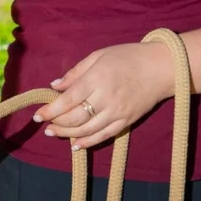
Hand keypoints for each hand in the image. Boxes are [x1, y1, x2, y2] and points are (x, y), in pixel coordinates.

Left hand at [33, 42, 174, 149]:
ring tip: (54, 133)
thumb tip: (55, 86)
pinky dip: (88, 142)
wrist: (162, 67)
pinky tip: (76, 144)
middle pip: (75, 118)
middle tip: (46, 124)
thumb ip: (76, 72)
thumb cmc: (128, 57)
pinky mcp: (126, 121)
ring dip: (67, 134)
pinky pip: (103, 136)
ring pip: (87, 130)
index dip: (51, 110)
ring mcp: (117, 112)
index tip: (38, 115)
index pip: (68, 100)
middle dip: (56, 123)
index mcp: (97, 79)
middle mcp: (106, 98)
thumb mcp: (99, 56)